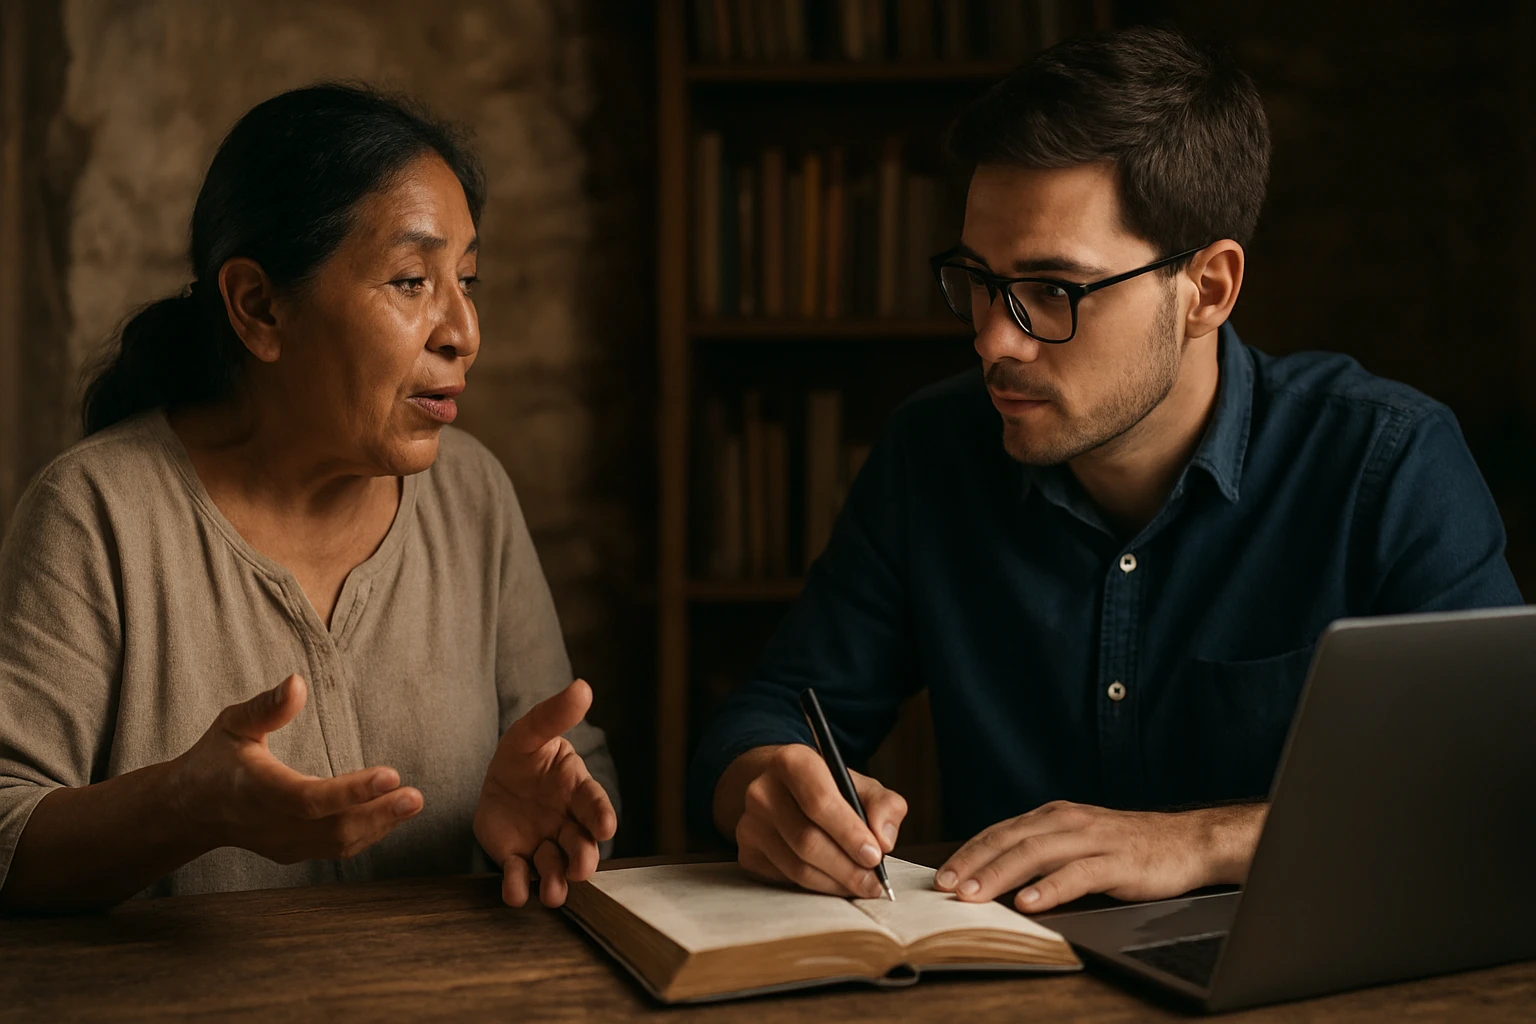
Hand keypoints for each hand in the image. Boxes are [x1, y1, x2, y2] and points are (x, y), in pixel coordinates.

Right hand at [170, 674, 423, 862]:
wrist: (189, 811)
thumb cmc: (214, 759)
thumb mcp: (232, 724)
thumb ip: (266, 707)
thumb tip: (298, 682)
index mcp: (256, 789)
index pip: (308, 798)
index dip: (350, 791)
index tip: (391, 775)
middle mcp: (271, 823)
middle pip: (332, 829)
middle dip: (378, 814)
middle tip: (415, 796)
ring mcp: (283, 844)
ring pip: (338, 844)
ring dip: (380, 825)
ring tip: (412, 803)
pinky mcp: (293, 852)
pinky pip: (335, 848)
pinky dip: (368, 833)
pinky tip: (391, 814)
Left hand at [474, 679, 616, 908]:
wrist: (497, 779)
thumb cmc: (524, 754)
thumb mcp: (532, 731)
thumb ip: (555, 715)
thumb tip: (582, 686)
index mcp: (576, 790)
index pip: (594, 804)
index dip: (601, 816)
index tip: (606, 827)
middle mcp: (567, 823)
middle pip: (582, 845)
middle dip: (584, 858)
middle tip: (582, 868)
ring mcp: (543, 844)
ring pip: (556, 868)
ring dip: (556, 881)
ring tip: (553, 892)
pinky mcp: (516, 860)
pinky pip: (520, 877)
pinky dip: (519, 888)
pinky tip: (515, 893)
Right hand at [727, 743, 907, 898]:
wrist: (783, 792)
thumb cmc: (828, 790)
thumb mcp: (861, 786)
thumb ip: (885, 806)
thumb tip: (884, 839)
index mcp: (791, 761)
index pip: (819, 801)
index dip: (849, 832)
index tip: (875, 856)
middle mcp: (762, 790)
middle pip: (807, 840)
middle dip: (847, 867)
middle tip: (873, 882)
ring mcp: (749, 823)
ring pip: (797, 866)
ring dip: (834, 882)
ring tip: (860, 884)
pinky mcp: (746, 852)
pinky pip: (785, 879)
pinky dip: (816, 886)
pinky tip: (834, 881)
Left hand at [935, 800, 1266, 912]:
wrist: (1188, 842)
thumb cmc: (1129, 847)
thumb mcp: (1078, 843)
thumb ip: (1041, 853)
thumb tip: (996, 877)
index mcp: (1053, 816)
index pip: (1000, 832)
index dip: (969, 852)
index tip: (942, 875)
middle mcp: (1068, 821)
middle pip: (1010, 840)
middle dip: (974, 863)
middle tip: (946, 887)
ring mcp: (1092, 839)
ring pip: (1036, 854)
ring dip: (1000, 875)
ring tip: (974, 895)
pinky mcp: (1117, 861)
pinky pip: (1077, 874)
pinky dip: (1049, 888)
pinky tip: (1029, 902)